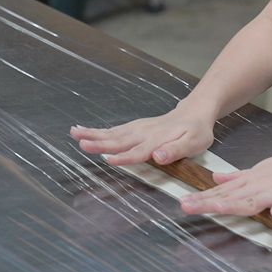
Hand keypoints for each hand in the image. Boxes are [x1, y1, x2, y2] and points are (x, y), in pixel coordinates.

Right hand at [70, 98, 215, 165]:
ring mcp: (138, 128)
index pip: (139, 151)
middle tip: (82, 144)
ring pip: (113, 133)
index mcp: (158, 139)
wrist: (195, 112)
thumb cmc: (196, 131)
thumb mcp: (194, 143)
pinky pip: (114, 130)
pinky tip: (83, 130)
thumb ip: (176, 151)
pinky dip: (97, 130)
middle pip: (120, 140)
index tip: (109, 159)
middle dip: (100, 143)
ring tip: (74, 134)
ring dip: (93, 134)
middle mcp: (144, 133)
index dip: (125, 157)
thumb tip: (159, 157)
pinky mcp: (134, 127)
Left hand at [179, 138, 271, 218]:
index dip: (203, 197)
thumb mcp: (262, 169)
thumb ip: (239, 177)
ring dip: (237, 204)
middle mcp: (260, 185)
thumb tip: (216, 178)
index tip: (183, 201)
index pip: (223, 192)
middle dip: (208, 202)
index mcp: (252, 181)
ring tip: (220, 208)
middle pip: (231, 197)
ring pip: (254, 200)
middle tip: (186, 205)